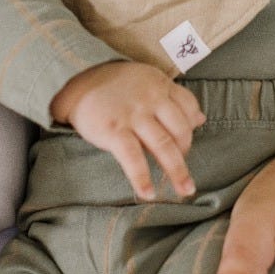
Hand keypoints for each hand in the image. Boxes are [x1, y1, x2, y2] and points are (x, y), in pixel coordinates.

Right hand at [50, 61, 205, 199]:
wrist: (74, 80)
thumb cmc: (112, 84)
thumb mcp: (147, 80)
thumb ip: (173, 98)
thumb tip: (200, 119)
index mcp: (159, 85)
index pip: (188, 107)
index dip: (191, 129)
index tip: (186, 146)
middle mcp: (151, 99)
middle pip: (180, 130)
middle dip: (186, 157)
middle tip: (189, 180)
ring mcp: (133, 115)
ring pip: (164, 146)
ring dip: (176, 171)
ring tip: (184, 191)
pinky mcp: (114, 130)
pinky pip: (133, 158)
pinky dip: (142, 178)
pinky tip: (148, 193)